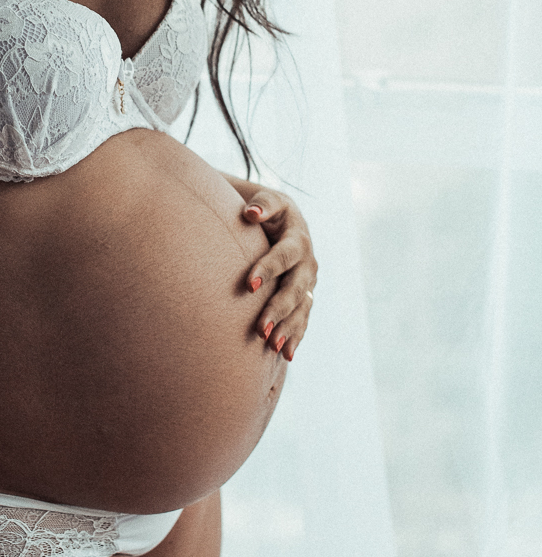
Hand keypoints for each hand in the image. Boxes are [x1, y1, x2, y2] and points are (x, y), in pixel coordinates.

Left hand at [241, 187, 316, 359]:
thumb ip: (262, 204)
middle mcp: (307, 262)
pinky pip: (303, 318)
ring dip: (288, 328)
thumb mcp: (267, 200)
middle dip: (278, 309)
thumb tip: (251, 213)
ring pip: (301, 308)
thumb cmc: (267, 209)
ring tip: (272, 346)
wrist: (283, 220)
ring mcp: (308, 281)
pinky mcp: (305, 295)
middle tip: (260, 328)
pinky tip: (286, 355)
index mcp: (298, 237)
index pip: (284, 255)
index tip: (248, 285)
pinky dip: (296, 336)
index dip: (267, 269)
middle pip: (295, 288)